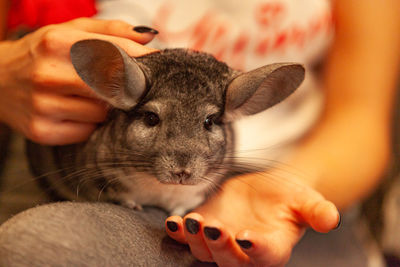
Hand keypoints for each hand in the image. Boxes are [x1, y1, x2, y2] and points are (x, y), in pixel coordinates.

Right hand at [0, 18, 156, 144]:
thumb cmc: (44, 54)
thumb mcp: (70, 32)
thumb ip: (112, 31)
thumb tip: (151, 37)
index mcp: (58, 43)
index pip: (117, 54)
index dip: (143, 60)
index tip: (157, 64)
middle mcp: (48, 74)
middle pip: (114, 87)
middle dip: (128, 88)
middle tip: (127, 85)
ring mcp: (44, 106)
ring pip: (103, 113)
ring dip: (106, 107)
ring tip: (88, 96)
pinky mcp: (43, 131)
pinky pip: (89, 131)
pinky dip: (90, 123)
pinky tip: (76, 112)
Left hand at [165, 171, 339, 266]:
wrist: (269, 190)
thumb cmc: (291, 198)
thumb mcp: (308, 201)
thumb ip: (317, 211)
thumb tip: (331, 218)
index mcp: (273, 247)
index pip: (266, 256)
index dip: (256, 250)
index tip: (247, 237)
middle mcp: (245, 251)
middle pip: (230, 260)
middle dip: (221, 248)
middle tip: (216, 229)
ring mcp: (223, 240)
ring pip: (205, 252)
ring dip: (196, 240)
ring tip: (191, 222)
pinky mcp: (205, 227)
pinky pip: (188, 237)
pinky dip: (178, 233)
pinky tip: (173, 223)